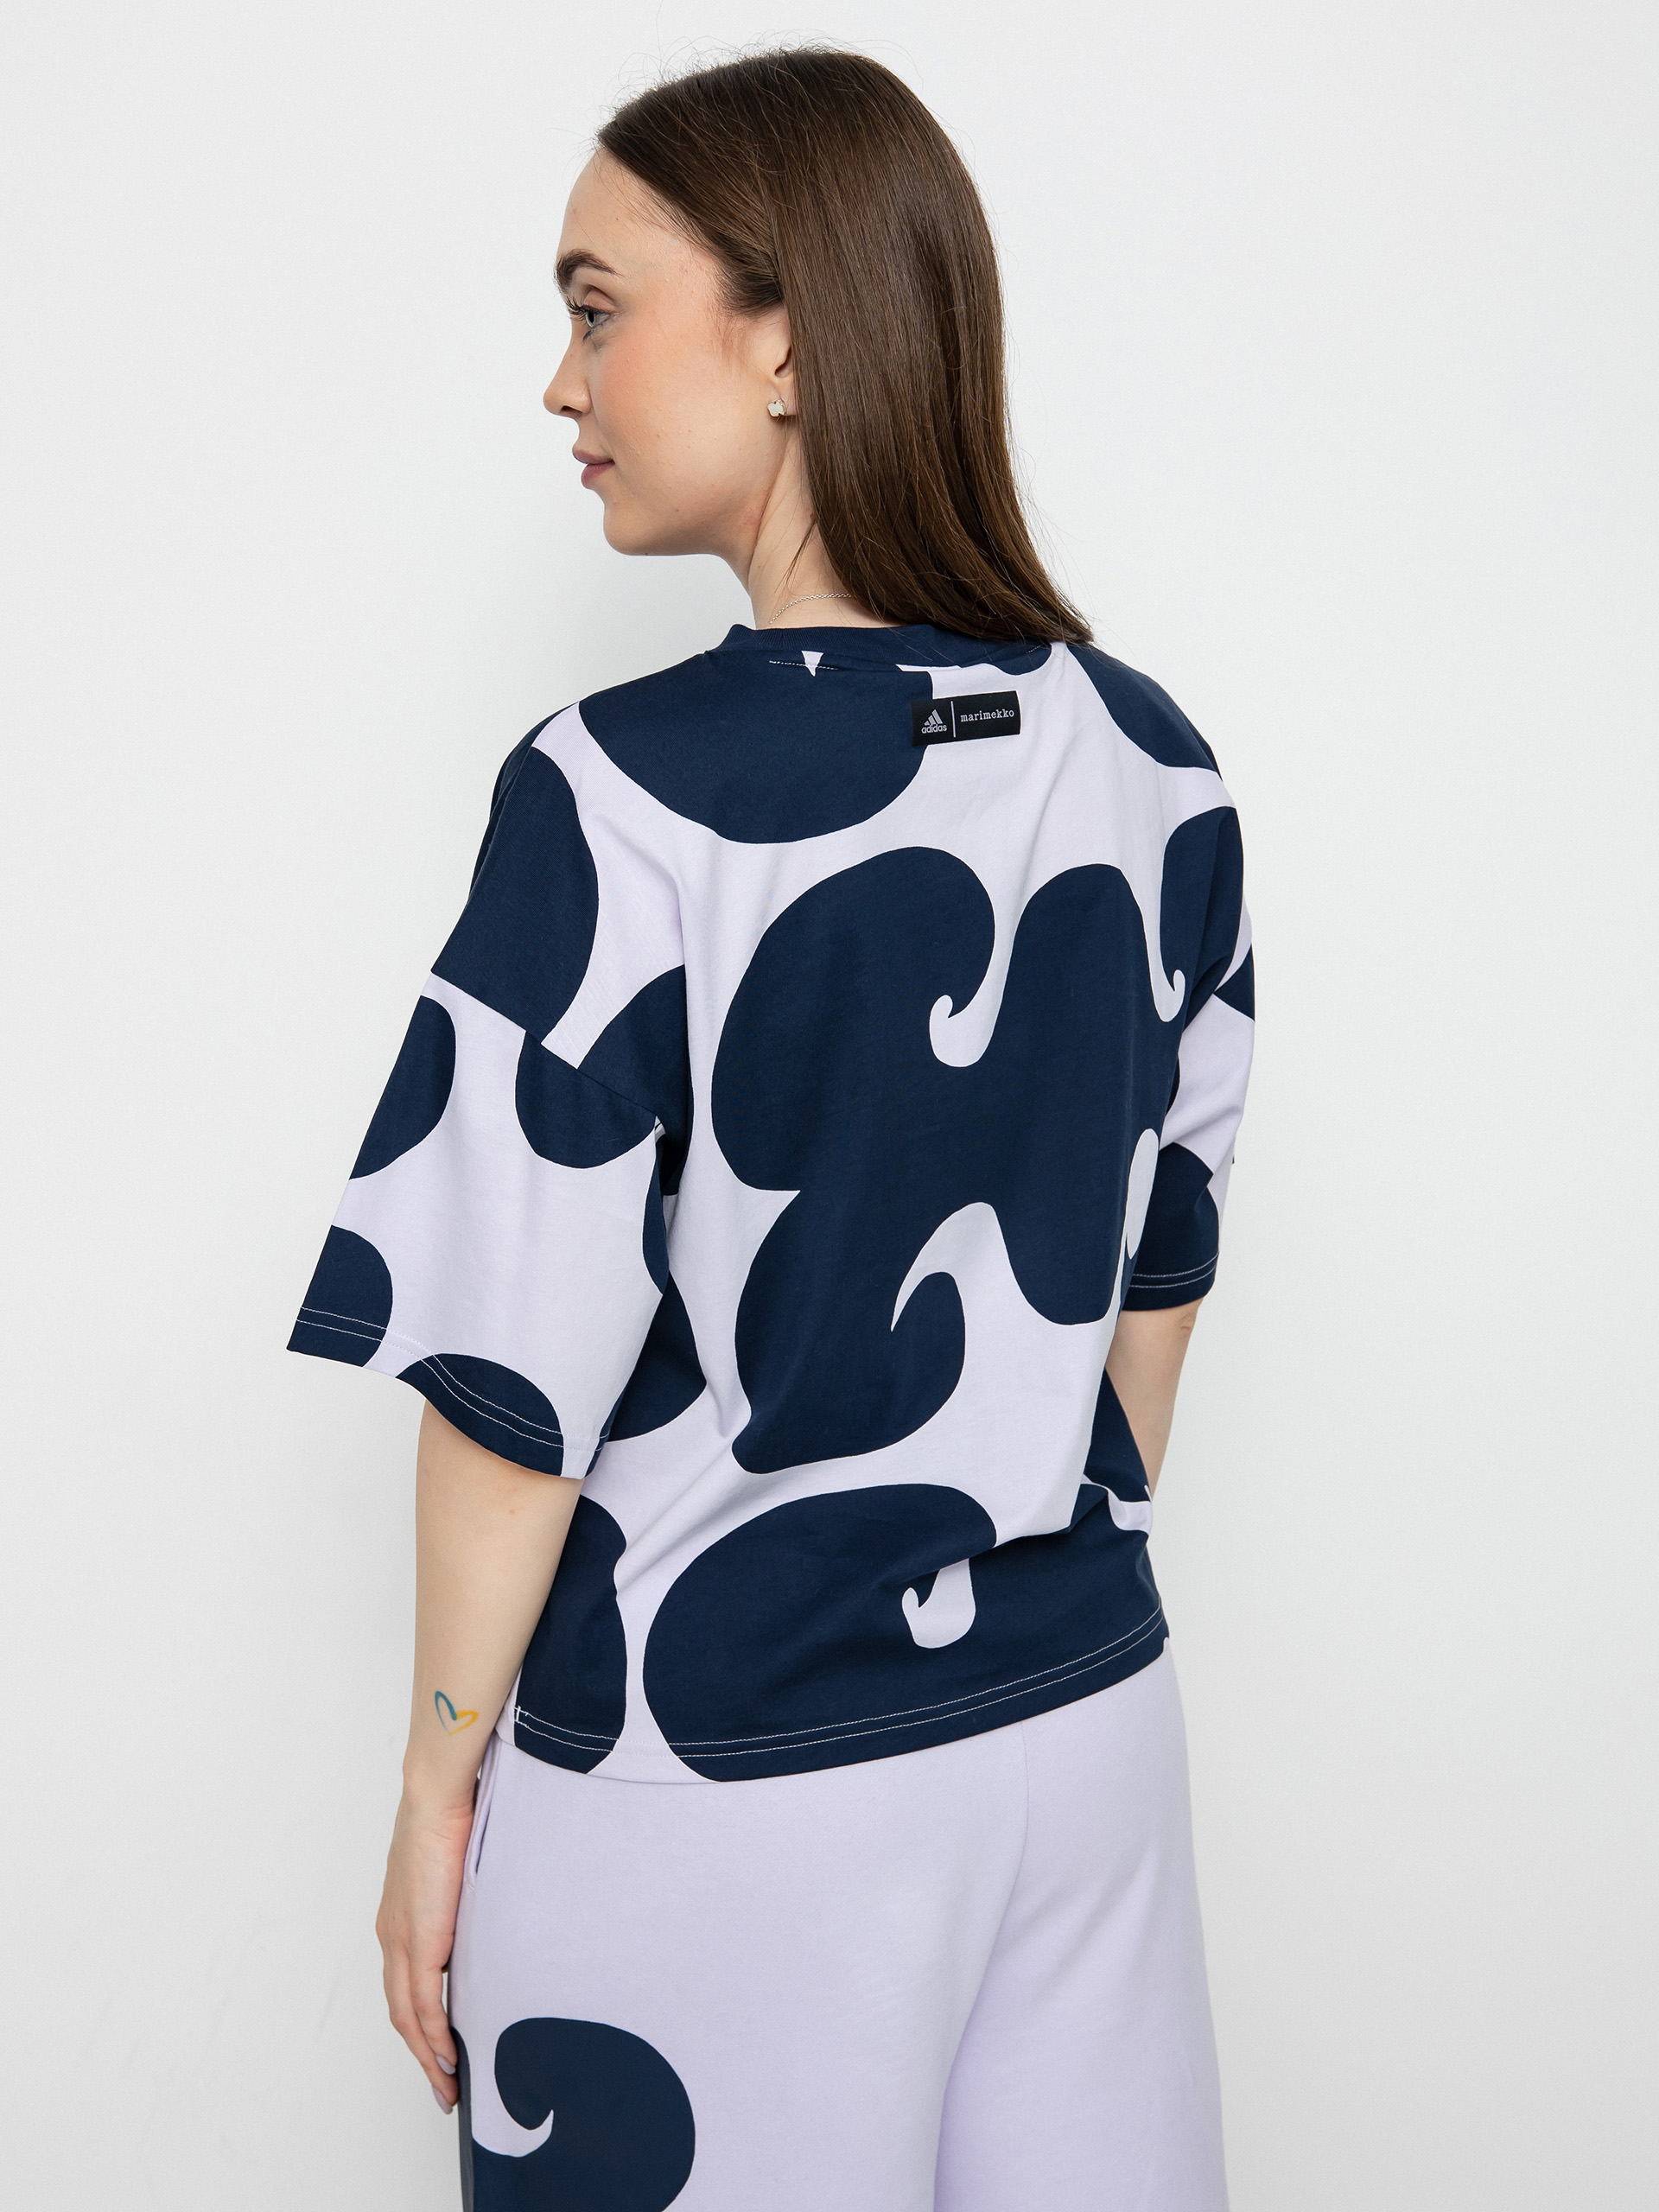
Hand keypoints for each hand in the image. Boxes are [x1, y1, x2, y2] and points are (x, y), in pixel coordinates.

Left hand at [376, 1785, 475, 2110]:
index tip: (438, 2051)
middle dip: (422, 2056)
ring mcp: (401, 1941)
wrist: (436, 1795)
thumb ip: (461, 1898)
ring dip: (428, 2057)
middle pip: (401, 2013)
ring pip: (408, 2018)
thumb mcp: (456, 1868)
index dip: (419, 2024)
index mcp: (399, 1919)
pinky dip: (435, 2038)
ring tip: (448, 2086)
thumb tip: (486, 1912)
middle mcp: (392, 1936)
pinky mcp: (418, 1941)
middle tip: (443, 2088)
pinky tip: (448, 2058)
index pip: (404, 1986)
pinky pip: (423, 2006)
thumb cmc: (452, 1817)